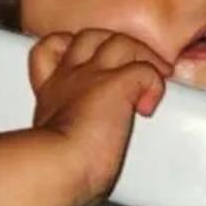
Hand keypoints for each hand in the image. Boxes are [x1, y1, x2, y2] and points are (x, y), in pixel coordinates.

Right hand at [28, 30, 171, 205]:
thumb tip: (86, 160)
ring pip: (121, 41)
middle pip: (90, 36)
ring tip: (151, 79)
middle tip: (130, 69)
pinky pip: (146, 70)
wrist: (57, 168)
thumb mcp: (51, 143)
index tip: (88, 68)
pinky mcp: (117, 84)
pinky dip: (154, 85)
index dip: (72, 48)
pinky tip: (148, 107)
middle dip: (113, 46)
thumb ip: (68, 135)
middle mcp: (70, 77)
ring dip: (140, 57)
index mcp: (53, 91)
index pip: (54, 49)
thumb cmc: (53, 169)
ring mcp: (93, 76)